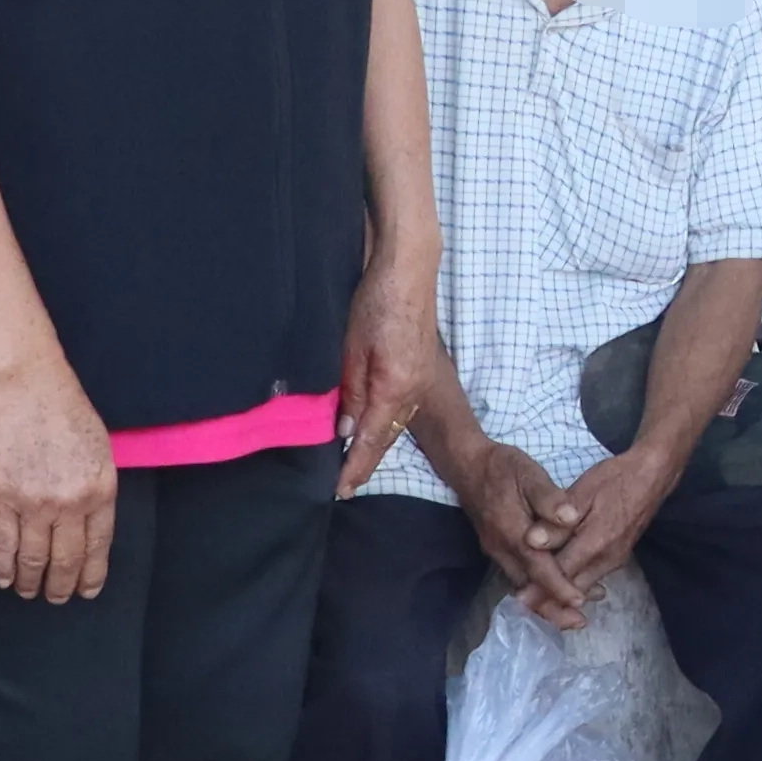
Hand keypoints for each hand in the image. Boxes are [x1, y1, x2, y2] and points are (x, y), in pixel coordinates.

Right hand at [0, 361, 117, 600]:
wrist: (28, 389)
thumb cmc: (67, 413)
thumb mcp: (101, 452)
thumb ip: (97, 490)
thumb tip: (90, 524)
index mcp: (101, 491)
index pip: (98, 546)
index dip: (92, 573)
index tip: (88, 591)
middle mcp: (71, 504)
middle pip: (67, 559)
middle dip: (63, 585)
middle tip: (58, 599)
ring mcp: (34, 503)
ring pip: (34, 557)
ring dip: (33, 581)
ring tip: (31, 593)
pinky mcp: (1, 498)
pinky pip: (3, 544)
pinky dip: (3, 567)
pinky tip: (5, 579)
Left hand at [335, 262, 447, 503]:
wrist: (408, 270)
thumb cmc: (377, 303)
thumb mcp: (352, 349)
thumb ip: (351, 392)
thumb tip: (346, 430)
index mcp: (394, 389)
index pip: (371, 441)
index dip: (355, 467)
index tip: (340, 490)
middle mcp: (413, 392)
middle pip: (387, 437)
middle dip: (366, 462)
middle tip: (345, 485)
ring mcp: (420, 381)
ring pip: (395, 423)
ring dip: (377, 444)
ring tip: (356, 462)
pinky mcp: (421, 369)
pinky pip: (402, 407)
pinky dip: (386, 423)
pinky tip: (374, 426)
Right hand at [456, 437, 574, 609]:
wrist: (467, 465)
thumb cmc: (502, 466)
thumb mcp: (529, 473)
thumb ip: (549, 497)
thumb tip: (570, 518)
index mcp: (512, 530)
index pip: (538, 567)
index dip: (559, 586)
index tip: (580, 600)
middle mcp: (501, 548)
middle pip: (528, 587)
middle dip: (553, 607)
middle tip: (580, 621)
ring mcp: (496, 550)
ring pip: (521, 585)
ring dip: (545, 600)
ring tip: (574, 611)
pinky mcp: (496, 548)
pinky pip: (517, 575)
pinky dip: (536, 587)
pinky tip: (554, 587)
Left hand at [530, 440, 681, 607]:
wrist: (652, 476)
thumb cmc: (615, 479)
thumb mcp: (583, 493)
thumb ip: (558, 521)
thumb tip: (532, 542)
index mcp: (596, 543)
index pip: (561, 574)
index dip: (538, 588)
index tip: (518, 601)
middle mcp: (607, 559)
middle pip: (572, 589)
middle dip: (548, 600)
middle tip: (522, 605)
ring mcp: (614, 561)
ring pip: (583, 587)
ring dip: (560, 595)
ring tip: (535, 598)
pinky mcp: (617, 558)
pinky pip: (591, 578)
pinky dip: (573, 584)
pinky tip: (559, 583)